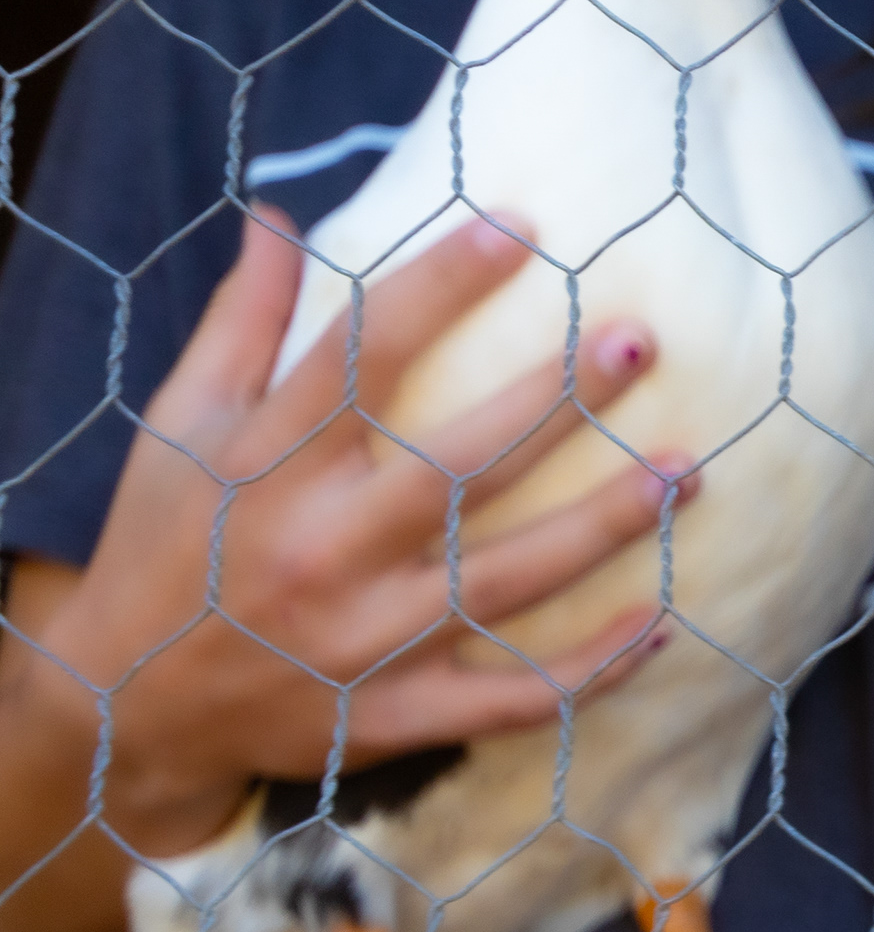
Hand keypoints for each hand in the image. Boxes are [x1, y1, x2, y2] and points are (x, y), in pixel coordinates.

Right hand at [37, 209, 691, 858]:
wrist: (130, 704)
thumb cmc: (166, 545)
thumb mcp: (181, 426)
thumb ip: (242, 322)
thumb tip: (281, 216)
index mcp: (268, 464)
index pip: (364, 353)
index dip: (442, 284)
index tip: (520, 227)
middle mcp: (324, 547)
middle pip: (460, 465)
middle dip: (556, 403)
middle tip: (640, 342)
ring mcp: (366, 639)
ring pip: (507, 579)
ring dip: (603, 526)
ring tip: (685, 469)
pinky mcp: (395, 714)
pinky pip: (513, 697)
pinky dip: (591, 669)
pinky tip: (663, 623)